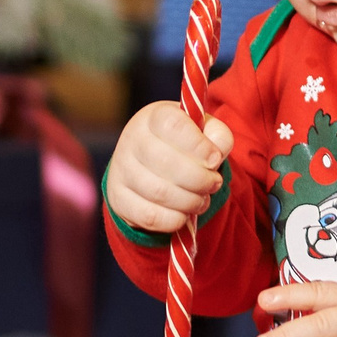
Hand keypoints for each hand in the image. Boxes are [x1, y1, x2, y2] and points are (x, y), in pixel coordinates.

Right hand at [106, 99, 236, 235]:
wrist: (149, 162)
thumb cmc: (183, 143)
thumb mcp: (203, 131)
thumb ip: (218, 136)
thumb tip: (216, 154)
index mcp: (155, 117)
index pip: (173, 126)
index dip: (198, 146)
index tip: (215, 160)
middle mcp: (132, 139)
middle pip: (165, 162)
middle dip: (199, 179)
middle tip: (213, 184)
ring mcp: (121, 169)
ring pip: (158, 192)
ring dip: (189, 201)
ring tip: (201, 200)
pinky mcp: (118, 198)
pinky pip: (148, 215)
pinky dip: (173, 220)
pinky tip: (184, 215)